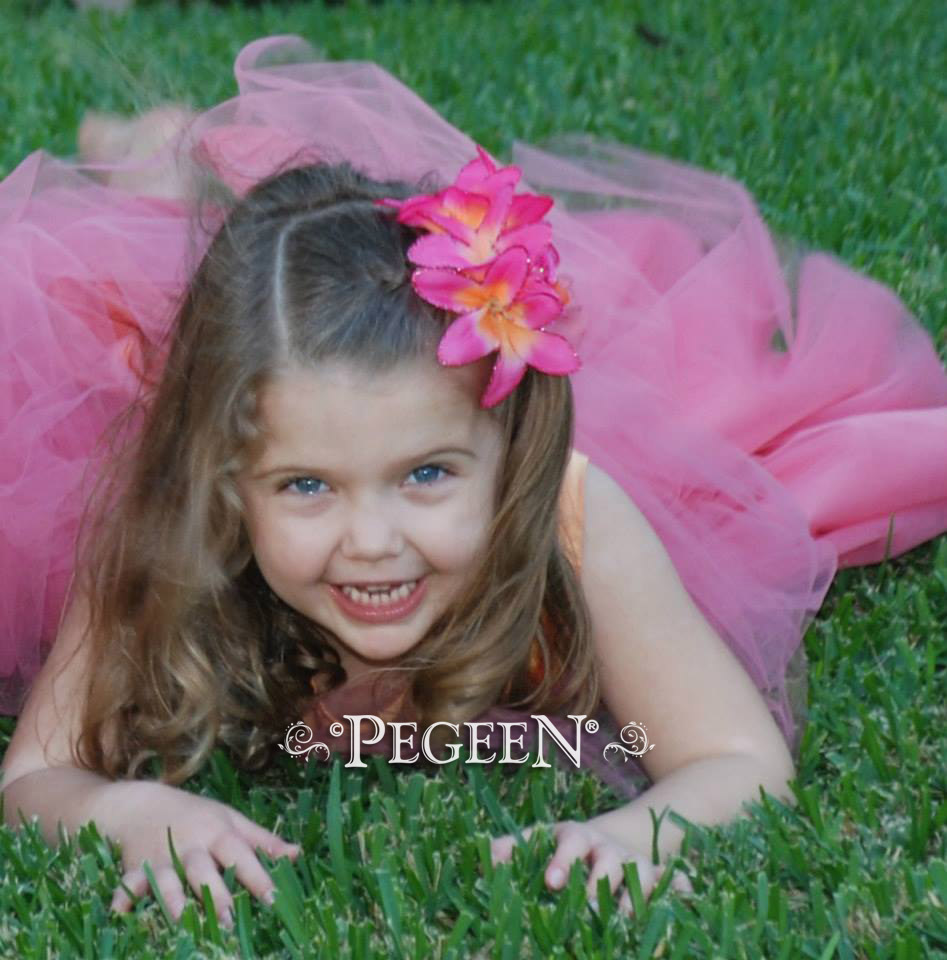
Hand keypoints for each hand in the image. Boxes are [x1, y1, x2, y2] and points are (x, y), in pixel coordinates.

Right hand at [105, 780, 300, 927]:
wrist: (142, 803)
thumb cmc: (197, 815)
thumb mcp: (231, 821)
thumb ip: (262, 841)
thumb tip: (297, 855)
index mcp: (218, 832)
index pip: (242, 854)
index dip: (258, 875)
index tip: (274, 898)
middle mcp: (191, 845)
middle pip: (204, 870)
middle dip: (215, 895)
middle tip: (227, 922)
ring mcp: (161, 857)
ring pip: (168, 879)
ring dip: (174, 901)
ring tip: (182, 922)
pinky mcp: (134, 867)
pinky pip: (129, 882)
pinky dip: (124, 895)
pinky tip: (120, 911)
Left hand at [490, 819, 692, 916]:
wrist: (608, 839)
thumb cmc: (563, 847)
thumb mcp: (538, 841)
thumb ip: (511, 848)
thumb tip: (484, 856)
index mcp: (577, 837)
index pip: (570, 840)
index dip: (562, 859)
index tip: (551, 883)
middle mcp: (609, 848)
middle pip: (608, 861)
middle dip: (598, 885)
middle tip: (587, 913)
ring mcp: (637, 862)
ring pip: (644, 875)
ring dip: (636, 899)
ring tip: (624, 927)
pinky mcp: (660, 877)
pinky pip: (677, 884)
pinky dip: (682, 894)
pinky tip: (686, 907)